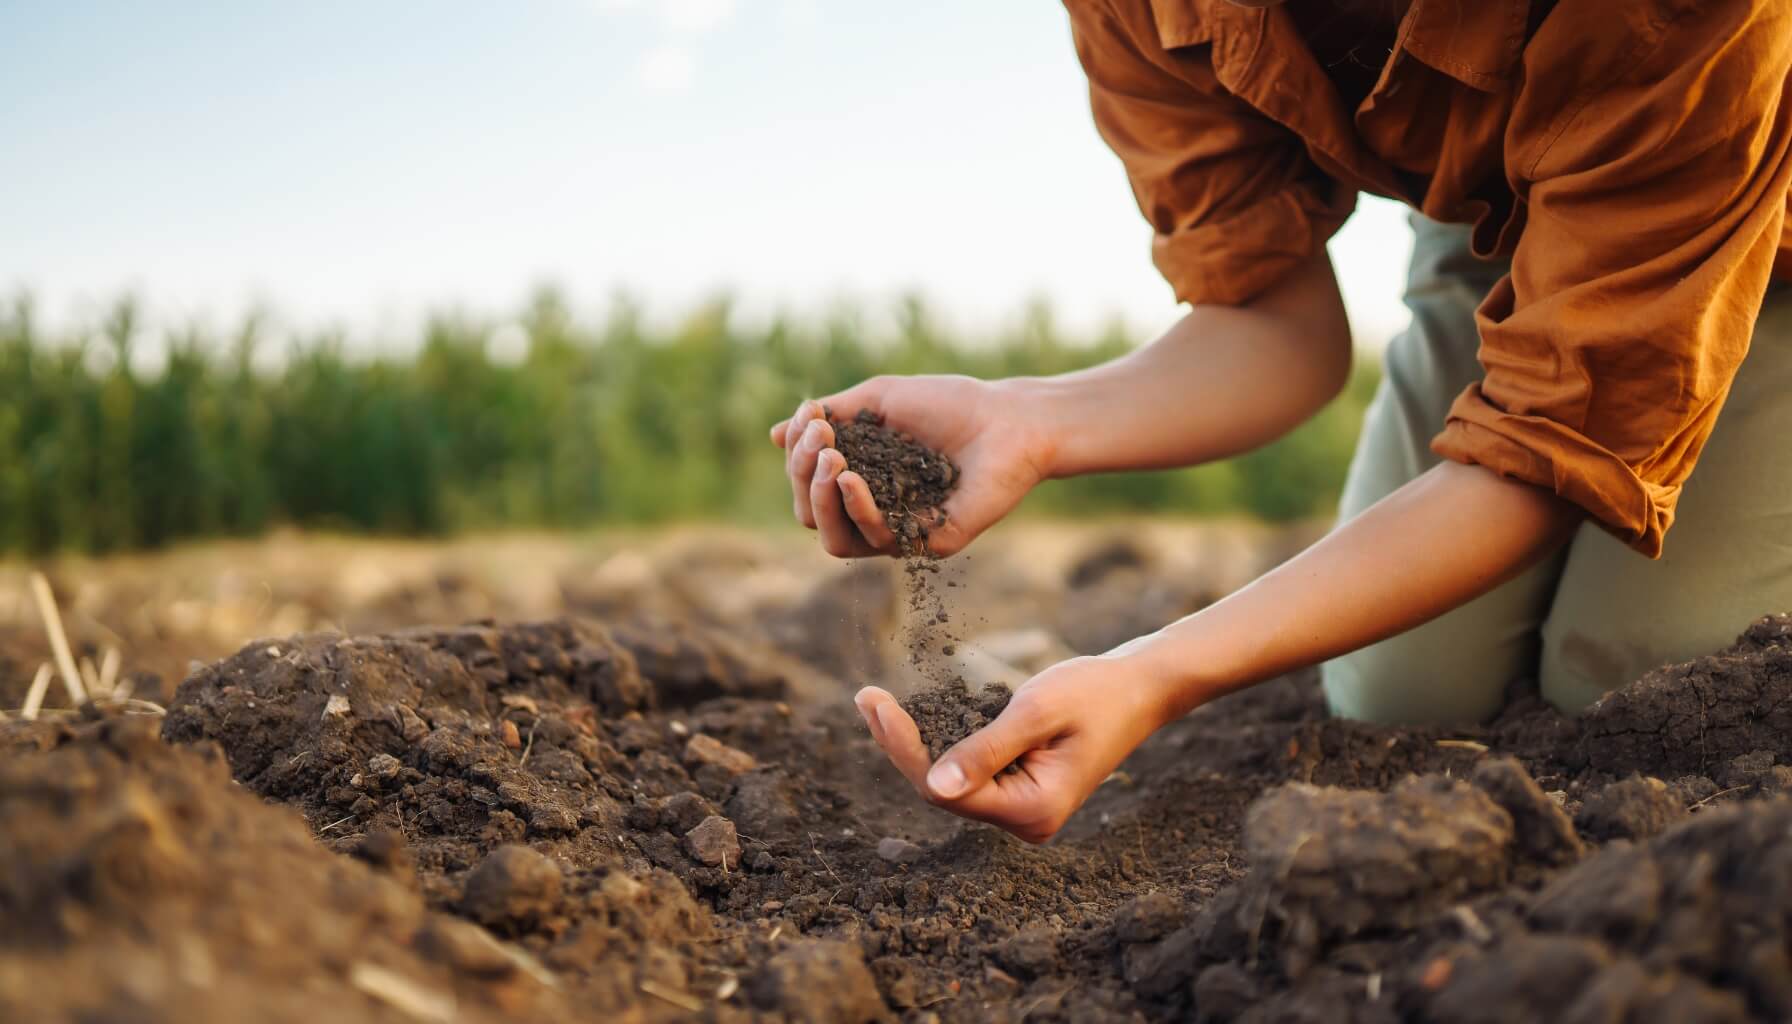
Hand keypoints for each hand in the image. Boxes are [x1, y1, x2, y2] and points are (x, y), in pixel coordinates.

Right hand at [769, 375, 1055, 557]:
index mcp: (860, 478)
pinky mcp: (925, 543)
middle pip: (811, 515)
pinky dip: (856, 509)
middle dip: (802, 477)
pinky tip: (851, 478)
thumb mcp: (878, 399)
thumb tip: (775, 434)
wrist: (1008, 419)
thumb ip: (830, 417)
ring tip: (831, 460)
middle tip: (821, 440)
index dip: (797, 456)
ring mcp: (899, 530)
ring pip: (834, 539)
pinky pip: (875, 540)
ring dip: (820, 499)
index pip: (807, 484)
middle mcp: (875, 510)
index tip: (812, 417)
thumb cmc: (948, 404)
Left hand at [853, 654, 1170, 843]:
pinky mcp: (1019, 789)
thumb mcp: (1036, 712)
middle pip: (942, 790)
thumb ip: (986, 749)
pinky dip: (940, 741)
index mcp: (1033, 810)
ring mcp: (1022, 809)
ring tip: (875, 702)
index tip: (873, 703)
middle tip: (865, 697)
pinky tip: (911, 716)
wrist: (1139, 689)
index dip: (904, 749)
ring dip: (915, 742)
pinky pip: (968, 771)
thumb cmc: (1095, 693)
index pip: (946, 790)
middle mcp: (1025, 821)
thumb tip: (933, 786)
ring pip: (950, 781)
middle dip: (901, 744)